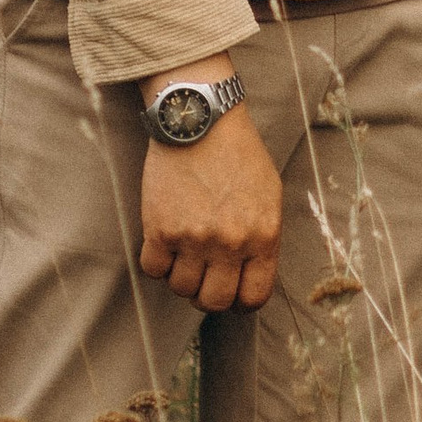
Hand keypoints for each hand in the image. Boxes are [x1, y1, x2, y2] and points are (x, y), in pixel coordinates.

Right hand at [139, 99, 282, 312]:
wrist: (200, 119)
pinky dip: (156, 261)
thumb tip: (251, 274)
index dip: (239, 301)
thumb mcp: (269, 194)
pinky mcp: (161, 228)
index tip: (229, 290)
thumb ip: (263, 237)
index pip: (253, 298)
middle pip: (213, 302)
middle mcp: (230, 243)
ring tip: (182, 252)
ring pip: (181, 288)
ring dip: (180, 276)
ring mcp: (194, 238)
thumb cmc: (237, 154)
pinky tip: (163, 242)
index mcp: (263, 237)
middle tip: (201, 277)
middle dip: (206, 295)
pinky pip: (153, 269)